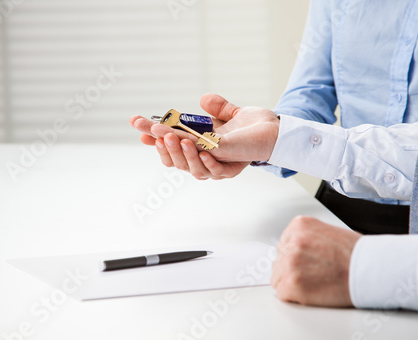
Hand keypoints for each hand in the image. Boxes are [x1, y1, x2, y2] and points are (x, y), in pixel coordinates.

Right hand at [129, 93, 279, 178]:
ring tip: (170, 135)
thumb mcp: (232, 115)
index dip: (155, 140)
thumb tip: (203, 99)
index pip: (172, 149)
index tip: (138, 126)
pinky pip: (211, 164)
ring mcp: (219, 163)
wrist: (278, 130)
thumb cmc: (256, 126)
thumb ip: (217, 108)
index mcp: (202, 149)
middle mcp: (207, 160)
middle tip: (153, 130)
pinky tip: (193, 146)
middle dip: (161, 146)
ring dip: (179, 153)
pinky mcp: (230, 162)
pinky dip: (200, 158)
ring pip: (190, 168)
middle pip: (175, 161)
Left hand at [271, 216, 361, 306]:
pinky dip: (294, 296)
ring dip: (291, 283)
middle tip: (312, 275)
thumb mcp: (328, 232)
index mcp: (300, 226)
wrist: (370, 270)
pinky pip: (282, 293)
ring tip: (314, 283)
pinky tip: (311, 292)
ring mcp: (290, 262)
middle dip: (292, 269)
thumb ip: (307, 238)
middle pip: (279, 260)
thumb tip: (295, 249)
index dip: (295, 256)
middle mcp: (292, 242)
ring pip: (277, 277)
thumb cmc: (356, 254)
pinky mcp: (292, 283)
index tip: (305, 263)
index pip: (283, 244)